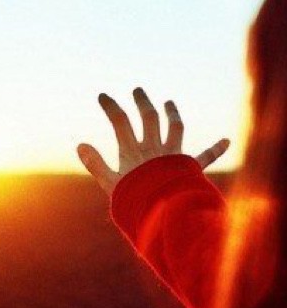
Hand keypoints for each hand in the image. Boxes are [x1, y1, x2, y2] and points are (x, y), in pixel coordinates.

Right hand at [77, 87, 229, 195]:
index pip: (120, 122)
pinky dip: (215, 149)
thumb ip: (96, 164)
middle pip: (149, 118)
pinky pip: (204, 157)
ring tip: (169, 102)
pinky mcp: (189, 169)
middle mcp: (154, 149)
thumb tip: (80, 144)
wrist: (163, 216)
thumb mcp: (110, 184)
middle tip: (138, 91)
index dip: (111, 106)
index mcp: (134, 152)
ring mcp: (173, 157)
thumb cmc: (135, 202)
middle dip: (142, 102)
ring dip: (172, 114)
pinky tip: (227, 141)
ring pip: (175, 128)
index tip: (103, 95)